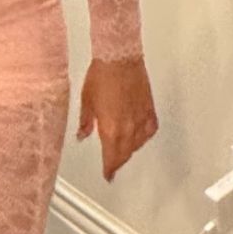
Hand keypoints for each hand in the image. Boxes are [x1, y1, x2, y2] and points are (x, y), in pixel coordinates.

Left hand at [76, 55, 157, 181]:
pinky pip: (149, 130)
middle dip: (118, 162)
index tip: (108, 175)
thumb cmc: (102, 75)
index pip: (111, 157)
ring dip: (130, 150)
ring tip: (123, 150)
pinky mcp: (150, 109)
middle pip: (125, 154)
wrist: (120, 58)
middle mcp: (128, 127)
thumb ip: (86, 122)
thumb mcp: (86, 101)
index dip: (109, 169)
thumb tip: (82, 135)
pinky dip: (144, 136)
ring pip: (138, 144)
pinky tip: (140, 135)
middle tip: (113, 166)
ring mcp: (141, 119)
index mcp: (111, 128)